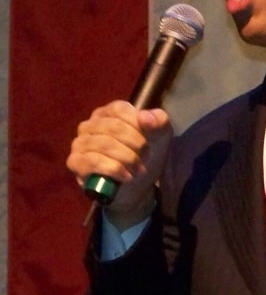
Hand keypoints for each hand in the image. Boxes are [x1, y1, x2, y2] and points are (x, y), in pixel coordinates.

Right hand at [67, 100, 172, 229]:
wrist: (137, 186)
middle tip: (146, 156)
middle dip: (136, 144)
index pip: (120, 109)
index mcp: (109, 112)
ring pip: (104, 144)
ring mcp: (80, 143)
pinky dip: (114, 169)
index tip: (149, 139)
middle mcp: (90, 124)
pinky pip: (92, 161)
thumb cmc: (146, 153)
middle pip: (113, 127)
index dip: (138, 125)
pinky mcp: (75, 162)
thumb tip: (145, 117)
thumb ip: (159, 120)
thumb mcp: (161, 134)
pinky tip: (126, 176)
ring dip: (127, 158)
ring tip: (139, 169)